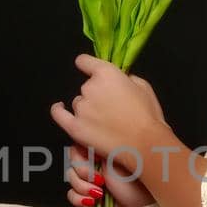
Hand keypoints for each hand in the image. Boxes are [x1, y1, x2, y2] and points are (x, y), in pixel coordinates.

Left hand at [51, 54, 167, 172]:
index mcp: (106, 73)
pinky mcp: (74, 127)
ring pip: (78, 103)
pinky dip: (58, 110)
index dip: (87, 65)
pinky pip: (59, 115)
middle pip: (86, 87)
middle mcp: (89, 87)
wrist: (144, 144)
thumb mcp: (143, 87)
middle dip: (96, 95)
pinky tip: (59, 108)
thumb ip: (126, 78)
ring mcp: (80, 108)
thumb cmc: (148, 116)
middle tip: (112, 109)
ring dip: (87, 108)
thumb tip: (120, 80)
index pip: (85, 61)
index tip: (88, 69)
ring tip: (105, 122)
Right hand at [65, 142, 154, 206]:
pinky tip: (93, 202)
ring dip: (81, 187)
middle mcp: (98, 164)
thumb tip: (83, 141)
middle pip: (73, 161)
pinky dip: (78, 198)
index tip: (94, 161)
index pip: (80, 144)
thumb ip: (99, 148)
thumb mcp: (119, 160)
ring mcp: (92, 182)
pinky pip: (72, 195)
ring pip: (71, 179)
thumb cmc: (141, 186)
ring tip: (99, 194)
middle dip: (82, 172)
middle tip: (99, 180)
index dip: (82, 155)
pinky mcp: (89, 199)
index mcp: (106, 151)